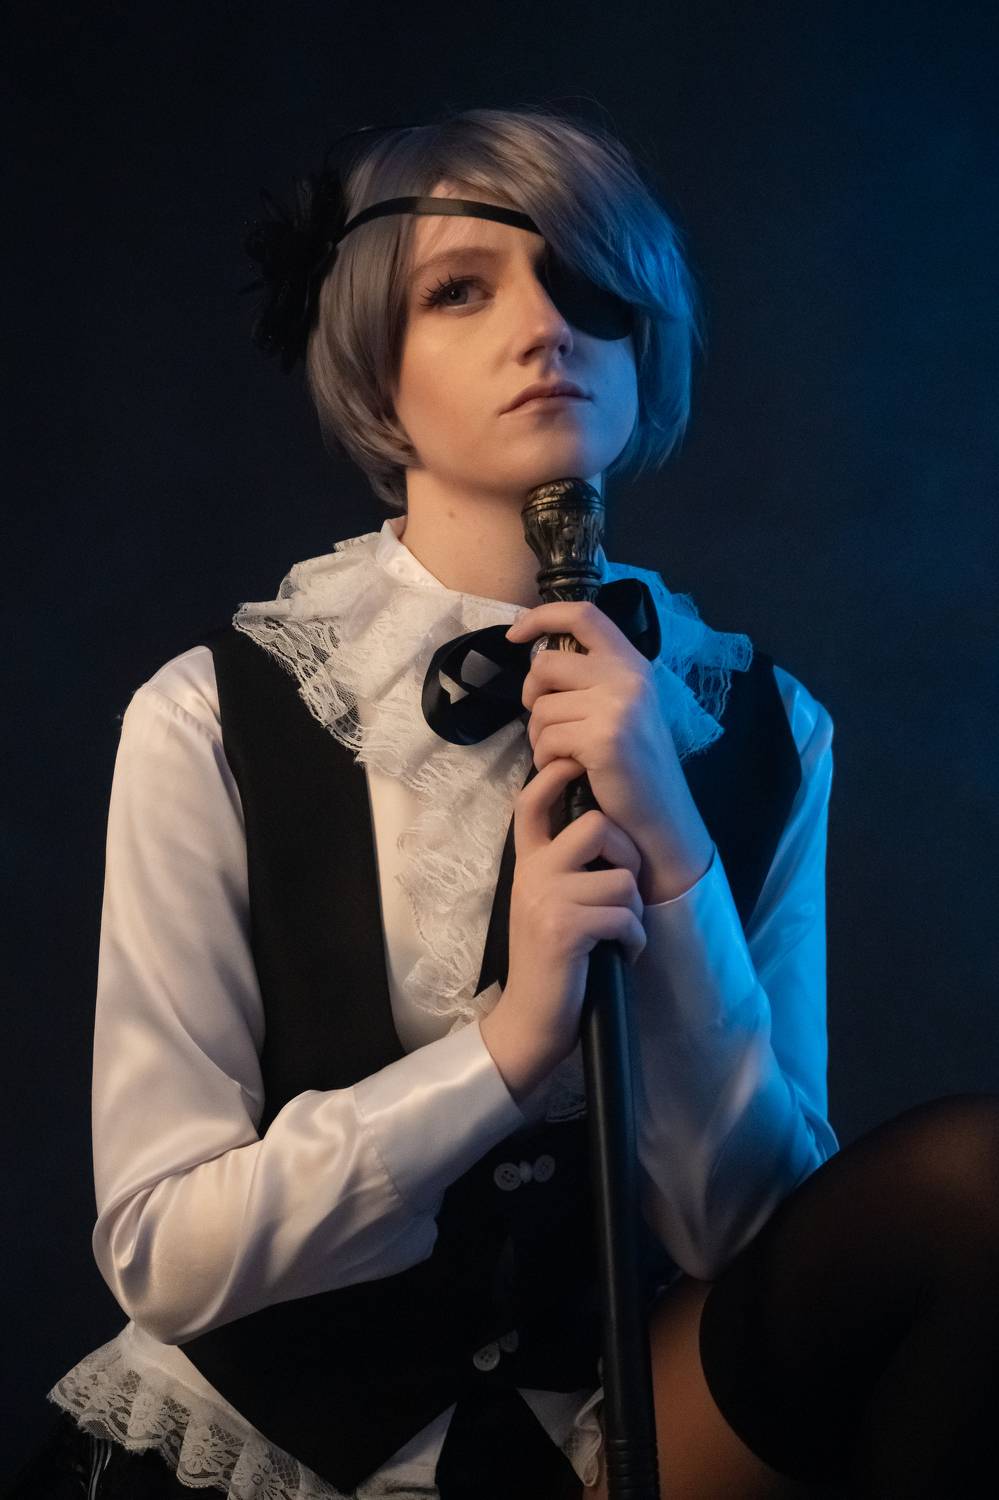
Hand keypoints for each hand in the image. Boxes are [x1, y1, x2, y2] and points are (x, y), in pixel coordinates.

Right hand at [481, 756, 647, 1100]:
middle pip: (596, 824)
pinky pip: (624, 915)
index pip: (532, 800)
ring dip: (634, 910)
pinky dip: (634, 939)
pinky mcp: (565, 927)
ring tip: (620, 934)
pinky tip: (621, 955)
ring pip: (621, 877)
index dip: (556, 774)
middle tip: (625, 888)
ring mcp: (546, 897)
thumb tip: (606, 828)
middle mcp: (532, 871)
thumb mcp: (548, 903)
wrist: (530, 1020)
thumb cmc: (551, 962)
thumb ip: (565, 866)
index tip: (576, 767)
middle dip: (627, 855)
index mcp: (527, 861)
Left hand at [506, 599, 714, 903]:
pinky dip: (546, 759)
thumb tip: (541, 664)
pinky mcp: (602, 739)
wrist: (663, 817)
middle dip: (532, 696)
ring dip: (539, 737)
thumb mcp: (625, 709)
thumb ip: (594, 680)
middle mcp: (627, 677)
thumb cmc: (636, 768)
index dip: (541, 616)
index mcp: (632, 664)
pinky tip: (568, 770)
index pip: (584, 614)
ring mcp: (616, 706)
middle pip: (546, 665)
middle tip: (544, 722)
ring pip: (541, 708)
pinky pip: (546, 739)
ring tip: (564, 754)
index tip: (515, 633)